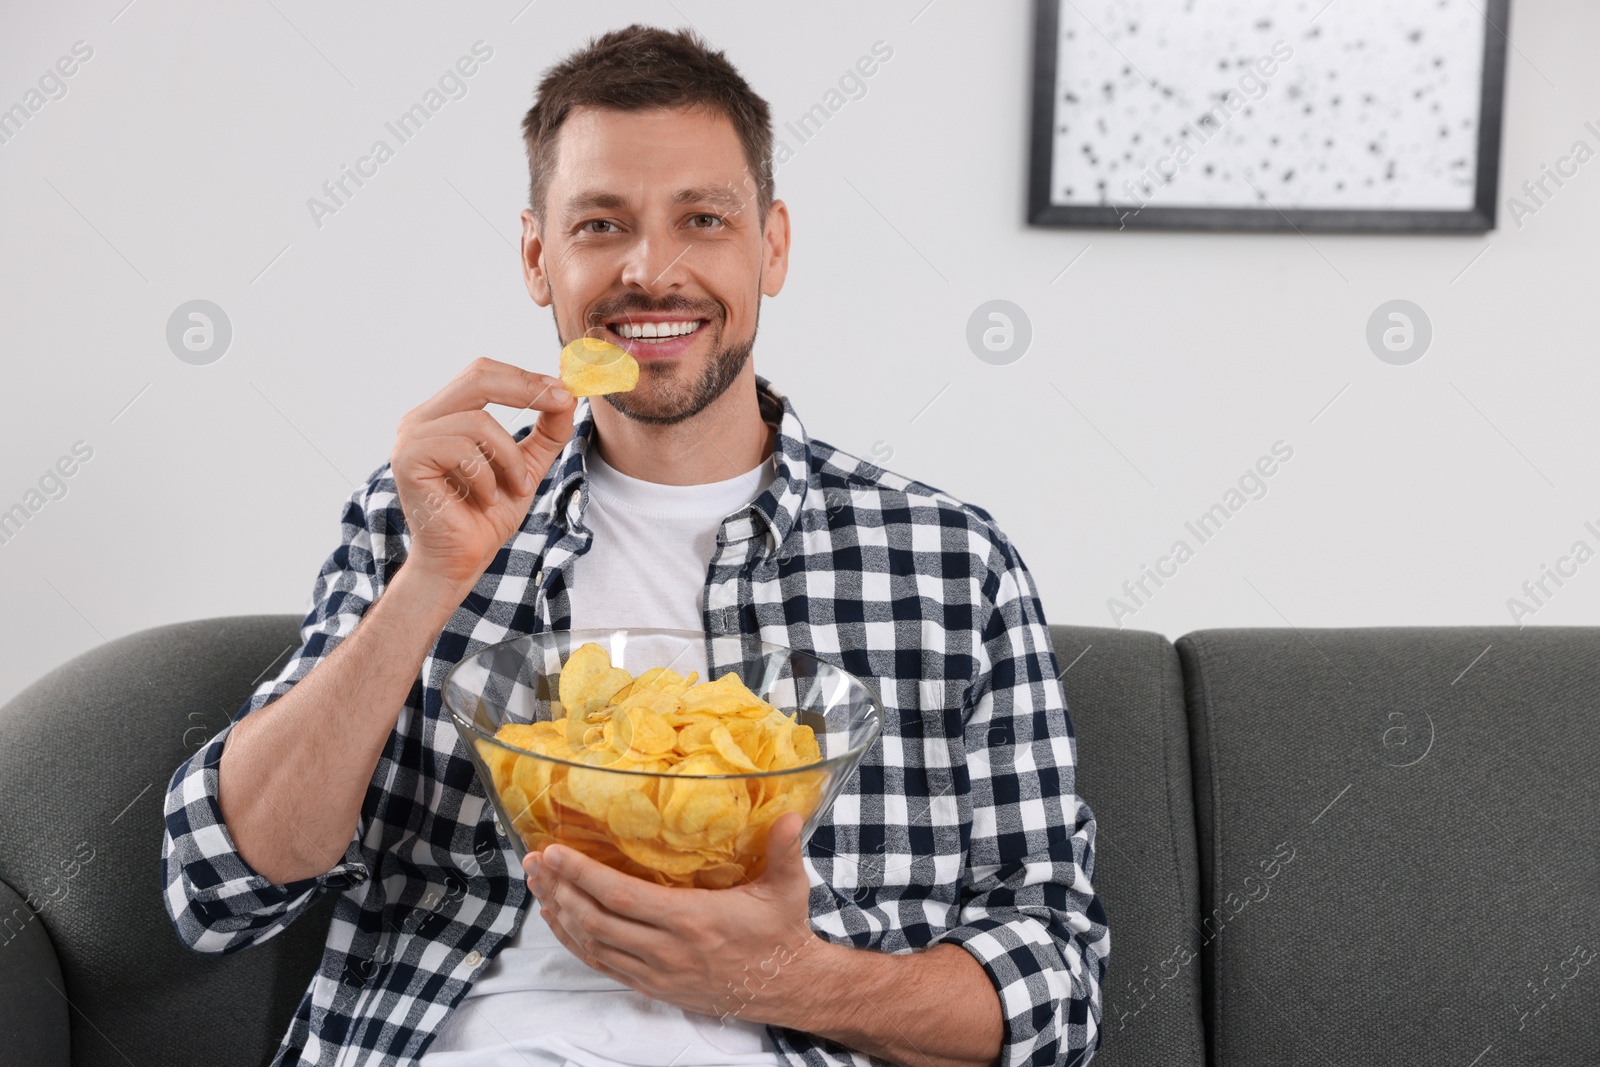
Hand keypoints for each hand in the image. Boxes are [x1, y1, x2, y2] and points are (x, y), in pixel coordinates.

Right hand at [391, 358, 574, 595]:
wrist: (461, 560)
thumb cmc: (485, 515)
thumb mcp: (527, 465)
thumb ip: (547, 432)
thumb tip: (568, 397)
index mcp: (445, 413)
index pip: (484, 374)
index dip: (525, 376)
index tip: (564, 390)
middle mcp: (422, 419)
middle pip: (478, 378)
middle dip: (526, 389)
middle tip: (561, 402)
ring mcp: (411, 437)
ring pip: (479, 422)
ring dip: (510, 458)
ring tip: (515, 487)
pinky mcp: (408, 460)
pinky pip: (462, 450)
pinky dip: (487, 478)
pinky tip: (485, 499)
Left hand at [522, 812, 824, 1027]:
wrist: (785, 987)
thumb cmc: (781, 933)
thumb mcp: (787, 889)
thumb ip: (784, 850)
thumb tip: (791, 815)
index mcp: (692, 920)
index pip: (621, 896)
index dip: (582, 874)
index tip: (554, 852)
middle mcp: (667, 950)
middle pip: (596, 920)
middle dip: (560, 889)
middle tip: (535, 863)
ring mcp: (657, 972)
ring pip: (594, 945)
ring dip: (562, 915)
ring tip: (539, 887)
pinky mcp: (654, 986)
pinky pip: (603, 965)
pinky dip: (576, 944)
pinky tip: (562, 923)